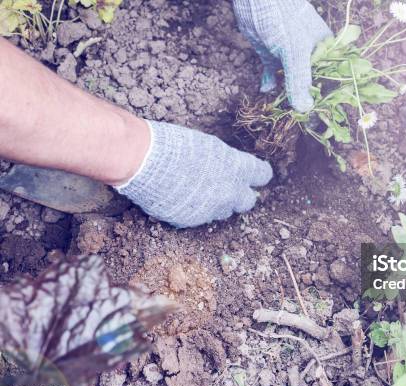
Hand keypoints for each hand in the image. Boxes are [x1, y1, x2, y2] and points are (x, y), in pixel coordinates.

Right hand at [116, 121, 272, 227]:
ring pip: (223, 212)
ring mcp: (211, 209)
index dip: (260, 175)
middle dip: (240, 196)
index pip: (262, 174)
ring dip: (216, 203)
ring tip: (197, 190)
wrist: (143, 161)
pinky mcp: (192, 221)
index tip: (258, 176)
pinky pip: (200, 218)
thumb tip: (228, 170)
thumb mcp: (208, 147)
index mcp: (236, 167)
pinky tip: (180, 197)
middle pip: (247, 201)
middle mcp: (229, 191)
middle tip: (230, 189)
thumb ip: (225, 162)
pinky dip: (194, 210)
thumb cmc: (173, 145)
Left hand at [232, 0, 332, 111]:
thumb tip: (305, 109)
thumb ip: (299, 80)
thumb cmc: (283, 18)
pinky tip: (266, 90)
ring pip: (293, 82)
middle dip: (307, 100)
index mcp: (325, 51)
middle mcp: (310, 55)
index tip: (324, 117)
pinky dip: (270, 84)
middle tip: (301, 117)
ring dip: (288, 96)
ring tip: (284, 111)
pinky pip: (274, 76)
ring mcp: (291, 56)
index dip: (330, 97)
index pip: (332, 79)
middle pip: (313, 84)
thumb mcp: (294, 51)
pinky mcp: (272, 56)